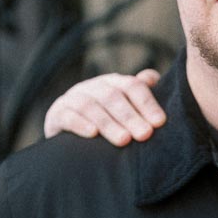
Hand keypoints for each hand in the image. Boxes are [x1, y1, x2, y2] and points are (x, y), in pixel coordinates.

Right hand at [43, 69, 164, 145]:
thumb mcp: (121, 107)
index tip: (160, 122)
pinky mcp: (57, 113)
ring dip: (109, 123)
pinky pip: (67, 116)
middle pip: (112, 96)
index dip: (147, 102)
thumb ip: (138, 93)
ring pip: (91, 106)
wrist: (66, 134)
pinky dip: (80, 124)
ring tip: (124, 140)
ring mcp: (73, 98)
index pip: (131, 86)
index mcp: (112, 83)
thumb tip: (153, 77)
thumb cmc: (103, 121)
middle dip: (130, 116)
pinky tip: (92, 134)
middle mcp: (92, 87)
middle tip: (145, 135)